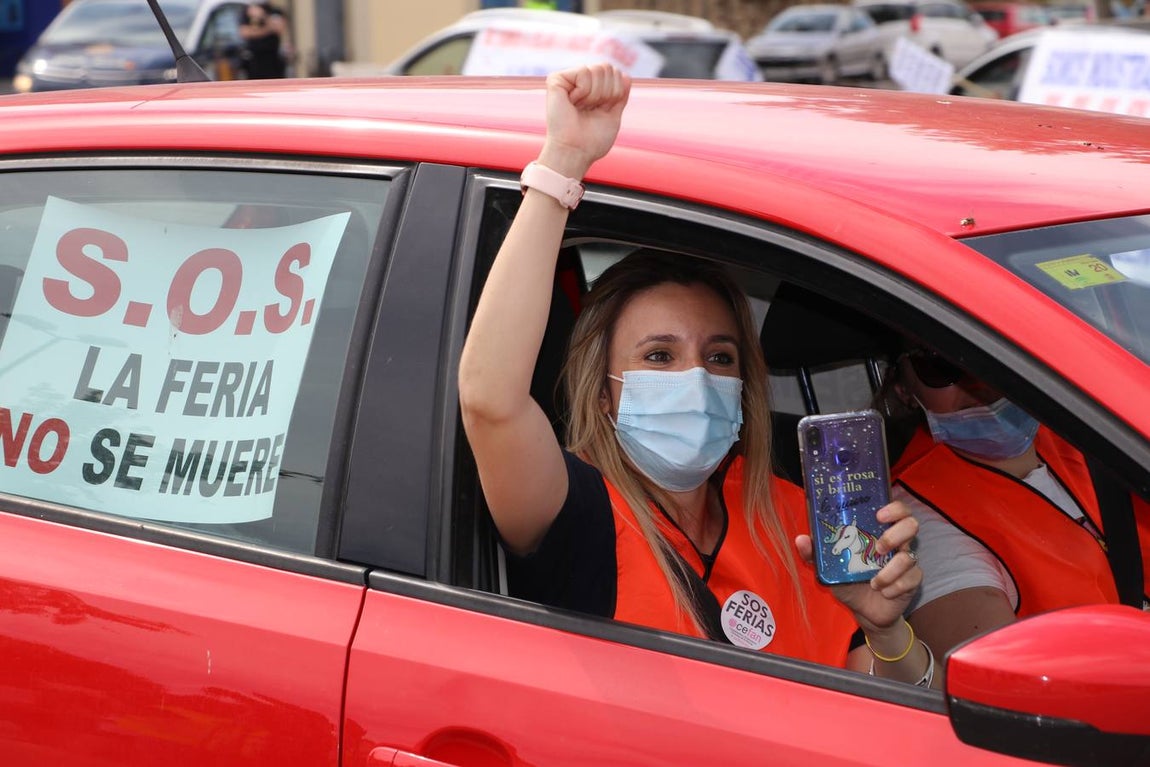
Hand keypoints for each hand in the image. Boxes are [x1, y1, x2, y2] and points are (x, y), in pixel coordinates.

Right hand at [537, 63, 630, 180]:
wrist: (576, 151)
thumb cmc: (592, 140)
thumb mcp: (613, 115)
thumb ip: (620, 94)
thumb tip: (626, 75)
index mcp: (592, 90)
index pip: (616, 74)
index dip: (616, 93)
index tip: (602, 110)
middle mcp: (578, 82)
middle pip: (607, 67)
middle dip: (607, 92)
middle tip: (591, 110)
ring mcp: (567, 79)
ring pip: (598, 69)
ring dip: (595, 95)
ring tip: (581, 108)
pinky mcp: (556, 80)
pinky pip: (584, 72)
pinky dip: (584, 91)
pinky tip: (573, 103)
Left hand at [795, 500, 920, 632]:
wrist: (864, 611)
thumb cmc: (848, 582)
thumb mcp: (829, 569)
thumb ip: (815, 554)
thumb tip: (800, 539)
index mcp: (878, 532)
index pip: (896, 510)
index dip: (893, 508)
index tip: (879, 515)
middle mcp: (897, 543)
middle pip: (911, 525)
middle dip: (894, 535)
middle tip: (878, 548)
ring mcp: (907, 561)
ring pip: (909, 556)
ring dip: (890, 571)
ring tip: (874, 582)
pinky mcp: (913, 580)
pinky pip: (911, 579)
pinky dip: (894, 587)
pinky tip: (884, 592)